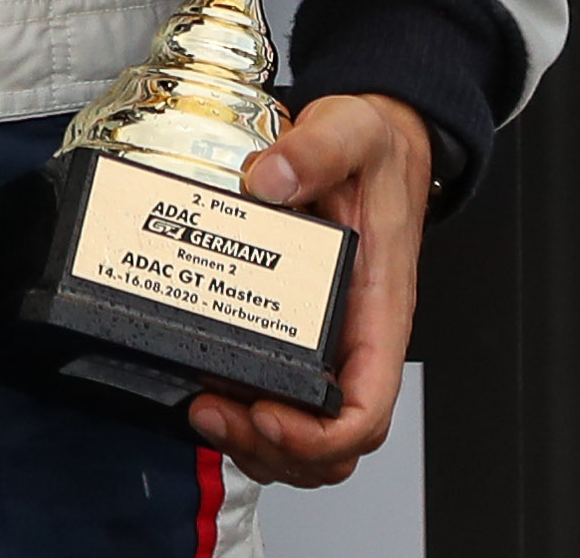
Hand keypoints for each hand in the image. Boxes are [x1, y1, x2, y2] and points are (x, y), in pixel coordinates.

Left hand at [189, 94, 428, 486]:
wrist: (378, 140)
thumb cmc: (376, 150)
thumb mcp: (352, 131)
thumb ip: (316, 149)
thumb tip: (270, 178)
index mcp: (377, 308)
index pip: (367, 407)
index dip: (319, 434)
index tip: (267, 415)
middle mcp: (356, 337)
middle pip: (332, 442)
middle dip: (272, 447)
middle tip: (211, 411)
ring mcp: (328, 342)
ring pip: (305, 435)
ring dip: (254, 442)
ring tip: (201, 408)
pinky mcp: (296, 332)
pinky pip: (280, 400)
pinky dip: (246, 416)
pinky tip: (205, 387)